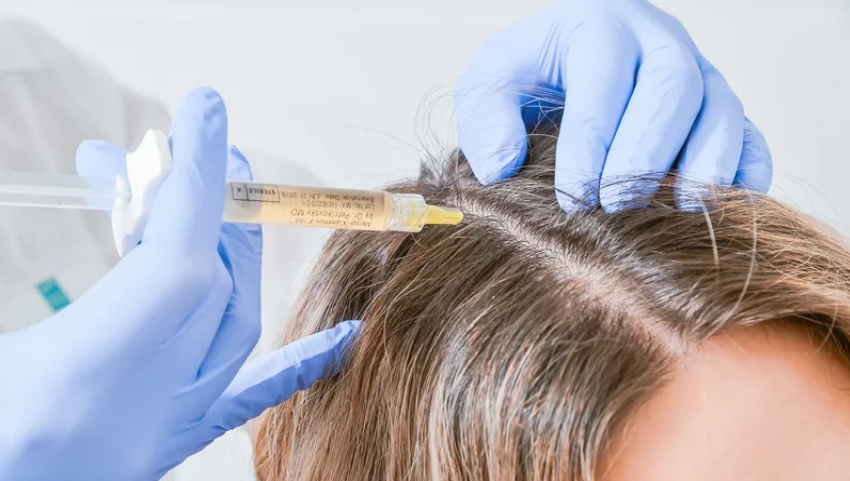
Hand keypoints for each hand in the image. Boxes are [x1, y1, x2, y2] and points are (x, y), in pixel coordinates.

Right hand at [0, 87, 360, 480]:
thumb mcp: (0, 351)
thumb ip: (62, 292)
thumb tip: (107, 189)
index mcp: (87, 370)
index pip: (179, 252)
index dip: (197, 176)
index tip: (207, 110)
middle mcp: (147, 399)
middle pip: (209, 275)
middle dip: (191, 200)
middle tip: (160, 153)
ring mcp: (169, 425)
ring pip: (235, 320)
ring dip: (221, 248)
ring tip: (193, 204)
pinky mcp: (172, 443)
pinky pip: (253, 395)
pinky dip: (299, 362)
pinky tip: (344, 337)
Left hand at [455, 0, 771, 210]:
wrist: (561, 71)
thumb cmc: (525, 80)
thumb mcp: (487, 86)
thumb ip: (484, 121)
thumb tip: (502, 169)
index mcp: (596, 25)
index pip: (601, 79)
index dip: (591, 142)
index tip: (572, 200)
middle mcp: (656, 41)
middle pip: (673, 84)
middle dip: (647, 150)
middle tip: (617, 204)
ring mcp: (698, 71)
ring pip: (722, 106)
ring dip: (707, 160)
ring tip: (680, 208)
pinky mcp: (720, 108)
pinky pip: (751, 133)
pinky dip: (746, 170)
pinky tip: (723, 206)